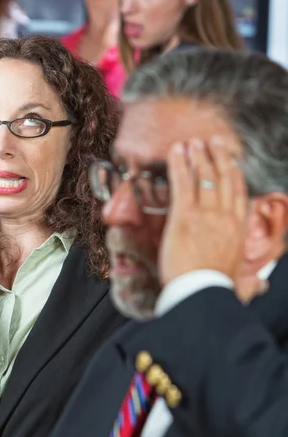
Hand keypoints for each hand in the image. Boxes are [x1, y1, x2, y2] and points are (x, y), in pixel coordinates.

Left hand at [159, 137, 248, 287]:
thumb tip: (260, 285)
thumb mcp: (240, 285)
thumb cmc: (216, 292)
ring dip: (199, 156)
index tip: (230, 161)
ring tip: (193, 142)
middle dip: (217, 158)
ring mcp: (206, 214)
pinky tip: (176, 150)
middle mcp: (225, 217)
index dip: (234, 174)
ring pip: (204, 177)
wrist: (201, 294)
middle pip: (224, 180)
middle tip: (212, 142)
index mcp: (239, 231)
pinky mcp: (184, 214)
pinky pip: (183, 182)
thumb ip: (249, 282)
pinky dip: (179, 164)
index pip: (239, 195)